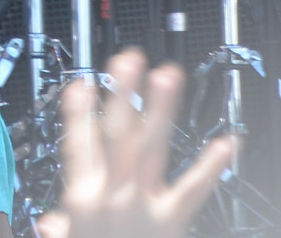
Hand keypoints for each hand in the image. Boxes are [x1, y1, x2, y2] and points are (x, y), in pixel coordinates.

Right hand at [36, 50, 233, 237]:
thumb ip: (60, 230)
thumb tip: (52, 225)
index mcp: (81, 200)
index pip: (78, 145)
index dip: (79, 113)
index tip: (82, 83)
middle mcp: (112, 195)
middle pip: (117, 135)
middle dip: (124, 95)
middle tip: (131, 60)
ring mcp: (143, 205)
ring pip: (152, 149)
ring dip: (161, 110)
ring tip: (170, 76)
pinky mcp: (171, 220)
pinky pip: (193, 190)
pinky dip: (211, 166)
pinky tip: (227, 142)